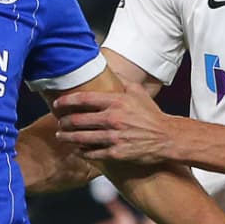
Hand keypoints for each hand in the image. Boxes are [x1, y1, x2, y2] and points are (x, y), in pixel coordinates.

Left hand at [53, 89, 178, 165]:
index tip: (57, 104)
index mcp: (116, 102)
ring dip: (68, 137)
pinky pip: (92, 153)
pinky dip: (81, 152)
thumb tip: (109, 70)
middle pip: (78, 120)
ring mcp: (114, 137)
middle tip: (59, 123)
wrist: (167, 138)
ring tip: (61, 136)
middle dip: (64, 122)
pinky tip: (77, 150)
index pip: (83, 99)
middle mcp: (113, 119)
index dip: (66, 101)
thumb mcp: (138, 93)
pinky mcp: (116, 153)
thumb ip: (122, 81)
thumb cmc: (152, 115)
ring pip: (81, 138)